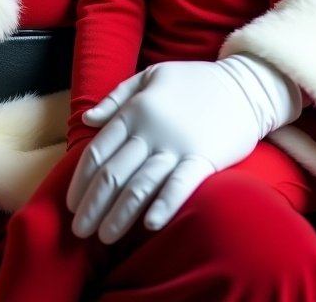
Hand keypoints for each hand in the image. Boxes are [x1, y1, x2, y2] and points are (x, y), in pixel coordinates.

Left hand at [67, 54, 300, 242]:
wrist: (244, 86)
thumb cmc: (193, 81)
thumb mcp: (149, 77)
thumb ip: (116, 98)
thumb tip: (88, 119)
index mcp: (134, 111)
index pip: (98, 152)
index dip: (81, 181)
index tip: (71, 205)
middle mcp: (150, 131)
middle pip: (113, 174)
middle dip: (93, 206)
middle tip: (80, 231)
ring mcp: (176, 146)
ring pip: (140, 185)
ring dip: (119, 215)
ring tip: (104, 238)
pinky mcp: (204, 159)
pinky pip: (181, 185)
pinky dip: (164, 205)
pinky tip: (149, 225)